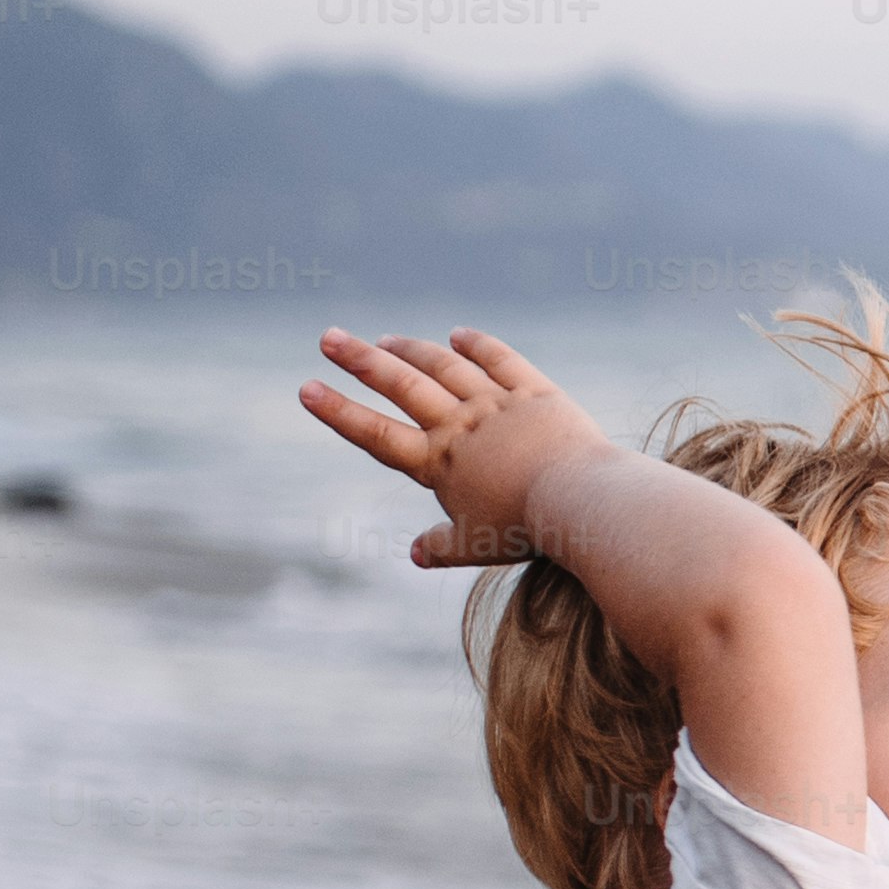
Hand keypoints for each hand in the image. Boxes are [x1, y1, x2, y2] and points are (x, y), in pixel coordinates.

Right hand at [297, 328, 613, 569]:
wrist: (581, 502)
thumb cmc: (528, 530)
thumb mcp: (478, 544)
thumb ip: (444, 545)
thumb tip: (416, 554)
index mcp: (438, 463)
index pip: (376, 434)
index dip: (339, 412)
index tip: (307, 388)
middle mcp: (460, 425)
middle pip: (401, 386)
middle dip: (360, 360)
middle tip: (328, 337)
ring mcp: (497, 404)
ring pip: (444, 366)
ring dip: (411, 350)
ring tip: (385, 340)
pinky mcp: (535, 392)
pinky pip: (501, 361)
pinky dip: (478, 345)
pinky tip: (459, 335)